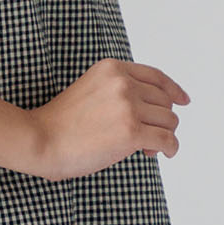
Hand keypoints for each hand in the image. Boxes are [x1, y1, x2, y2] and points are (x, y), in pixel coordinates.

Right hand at [25, 59, 188, 181]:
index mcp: (113, 69)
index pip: (156, 76)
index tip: (183, 101)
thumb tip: (151, 113)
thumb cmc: (59, 124)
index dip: (173, 90)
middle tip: (148, 139)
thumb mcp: (90, 91)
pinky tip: (162, 155)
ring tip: (147, 148)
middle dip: (161, 120)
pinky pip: (167, 140)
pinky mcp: (131, 132)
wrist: (40, 140)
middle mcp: (124, 83)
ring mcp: (128, 106)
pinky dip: (170, 149)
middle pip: (165, 101)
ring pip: (169, 121)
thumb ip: (117, 92)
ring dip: (163, 136)